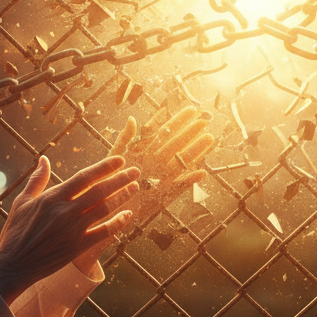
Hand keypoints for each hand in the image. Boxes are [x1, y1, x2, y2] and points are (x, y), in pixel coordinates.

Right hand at [0, 155, 139, 302]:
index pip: (85, 177)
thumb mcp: (23, 201)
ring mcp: (73, 229)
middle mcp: (66, 211)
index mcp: (53, 198)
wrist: (13, 265)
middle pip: (100, 191)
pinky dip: (118, 222)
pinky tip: (128, 215)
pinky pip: (104, 232)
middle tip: (135, 171)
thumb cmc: (15, 231)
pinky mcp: (78, 247)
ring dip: (122, 197)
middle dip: (120, 179)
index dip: (104, 167)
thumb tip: (43, 158)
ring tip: (134, 187)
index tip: (120, 160)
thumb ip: (37, 179)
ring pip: (104, 209)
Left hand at [111, 106, 214, 224]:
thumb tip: (133, 119)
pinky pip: (181, 185)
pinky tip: (201, 173)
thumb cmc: (108, 182)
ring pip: (182, 160)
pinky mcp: (165, 193)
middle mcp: (157, 161)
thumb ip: (124, 139)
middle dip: (190, 132)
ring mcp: (162, 177)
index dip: (177, 121)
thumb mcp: (114, 157)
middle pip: (176, 143)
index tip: (191, 110)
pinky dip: (190, 180)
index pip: (164, 131)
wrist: (108, 207)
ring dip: (196, 150)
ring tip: (209, 138)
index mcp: (145, 151)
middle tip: (205, 120)